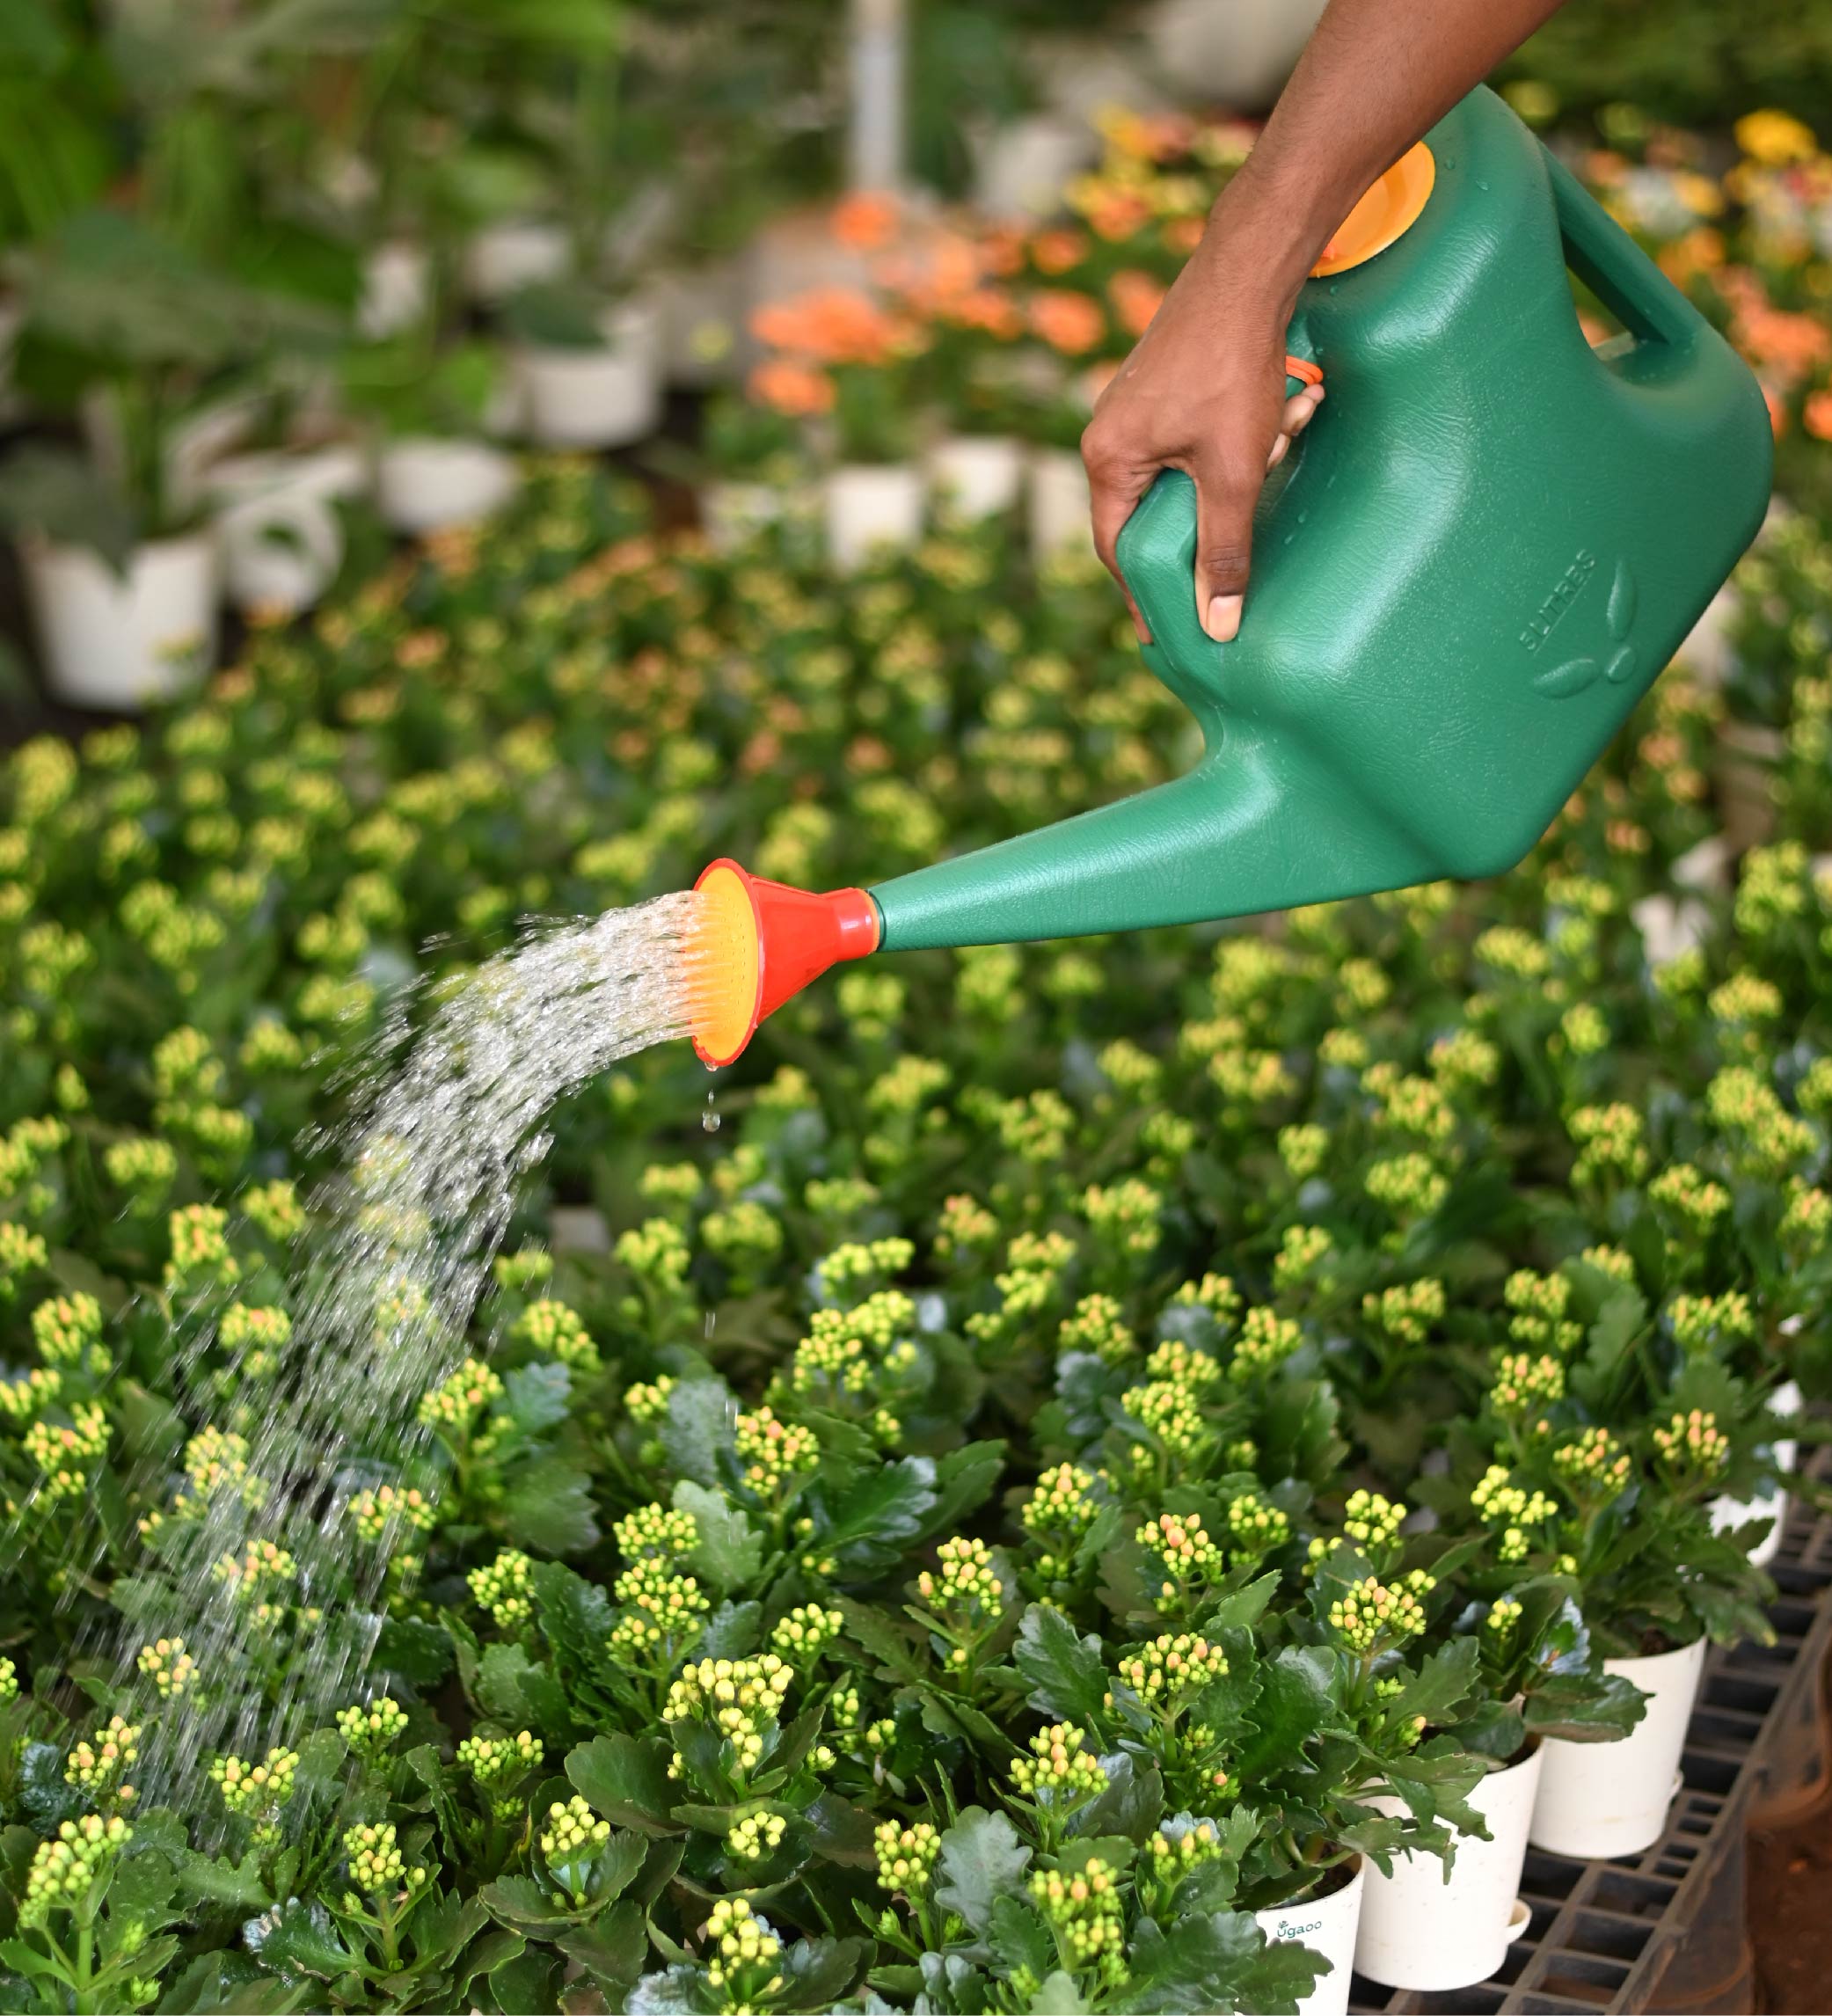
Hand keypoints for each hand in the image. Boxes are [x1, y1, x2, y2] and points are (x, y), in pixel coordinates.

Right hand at [1081, 203, 1322, 645]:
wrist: (1248, 268)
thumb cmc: (1232, 367)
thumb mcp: (1234, 473)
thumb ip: (1224, 551)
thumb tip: (1218, 625)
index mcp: (1108, 458)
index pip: (1118, 549)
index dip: (1145, 593)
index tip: (1166, 631)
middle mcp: (1110, 432)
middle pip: (1150, 513)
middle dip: (1205, 525)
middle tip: (1233, 560)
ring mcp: (1137, 405)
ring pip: (1183, 472)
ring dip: (1236, 473)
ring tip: (1278, 445)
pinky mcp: (1169, 383)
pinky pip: (1197, 437)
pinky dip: (1239, 443)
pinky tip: (1281, 421)